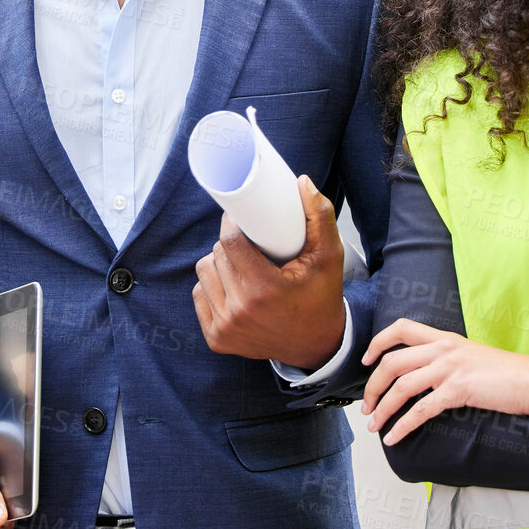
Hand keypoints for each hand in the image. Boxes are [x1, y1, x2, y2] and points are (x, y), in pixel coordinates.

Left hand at [192, 175, 346, 369]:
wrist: (316, 346)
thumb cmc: (321, 297)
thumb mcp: (329, 256)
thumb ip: (319, 216)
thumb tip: (301, 182)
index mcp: (264, 290)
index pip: (230, 242)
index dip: (232, 224)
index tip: (239, 218)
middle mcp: (240, 311)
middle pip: (217, 254)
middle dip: (231, 244)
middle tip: (250, 246)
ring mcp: (225, 327)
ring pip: (204, 271)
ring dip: (219, 263)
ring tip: (242, 266)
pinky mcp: (217, 339)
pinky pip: (199, 294)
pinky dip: (213, 286)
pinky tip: (233, 287)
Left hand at [359, 318, 528, 444]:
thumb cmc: (510, 374)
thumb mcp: (472, 357)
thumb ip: (449, 360)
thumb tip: (428, 378)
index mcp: (445, 338)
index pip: (400, 328)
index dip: (377, 343)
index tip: (366, 361)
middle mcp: (443, 348)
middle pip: (391, 362)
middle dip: (372, 386)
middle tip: (367, 406)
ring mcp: (450, 367)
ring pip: (401, 386)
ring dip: (383, 409)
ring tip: (375, 426)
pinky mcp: (459, 389)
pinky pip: (421, 409)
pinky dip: (403, 425)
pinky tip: (395, 437)